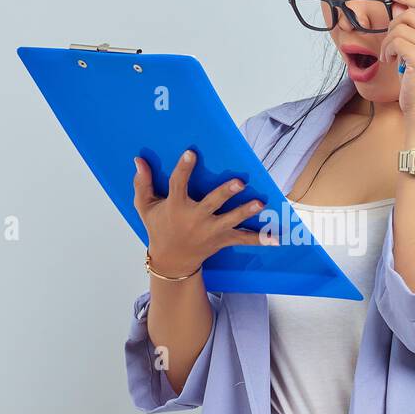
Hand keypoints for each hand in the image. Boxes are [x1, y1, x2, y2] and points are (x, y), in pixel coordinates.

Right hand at [132, 150, 275, 277]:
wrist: (171, 261)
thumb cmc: (159, 228)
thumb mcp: (145, 207)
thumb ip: (142, 184)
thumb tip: (138, 160)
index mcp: (175, 207)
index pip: (178, 184)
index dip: (184, 169)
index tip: (191, 153)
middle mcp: (194, 219)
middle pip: (212, 204)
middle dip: (225, 193)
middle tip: (239, 182)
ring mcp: (210, 231)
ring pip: (230, 220)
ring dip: (246, 212)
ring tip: (260, 203)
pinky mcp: (222, 240)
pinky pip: (243, 239)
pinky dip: (259, 239)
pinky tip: (276, 238)